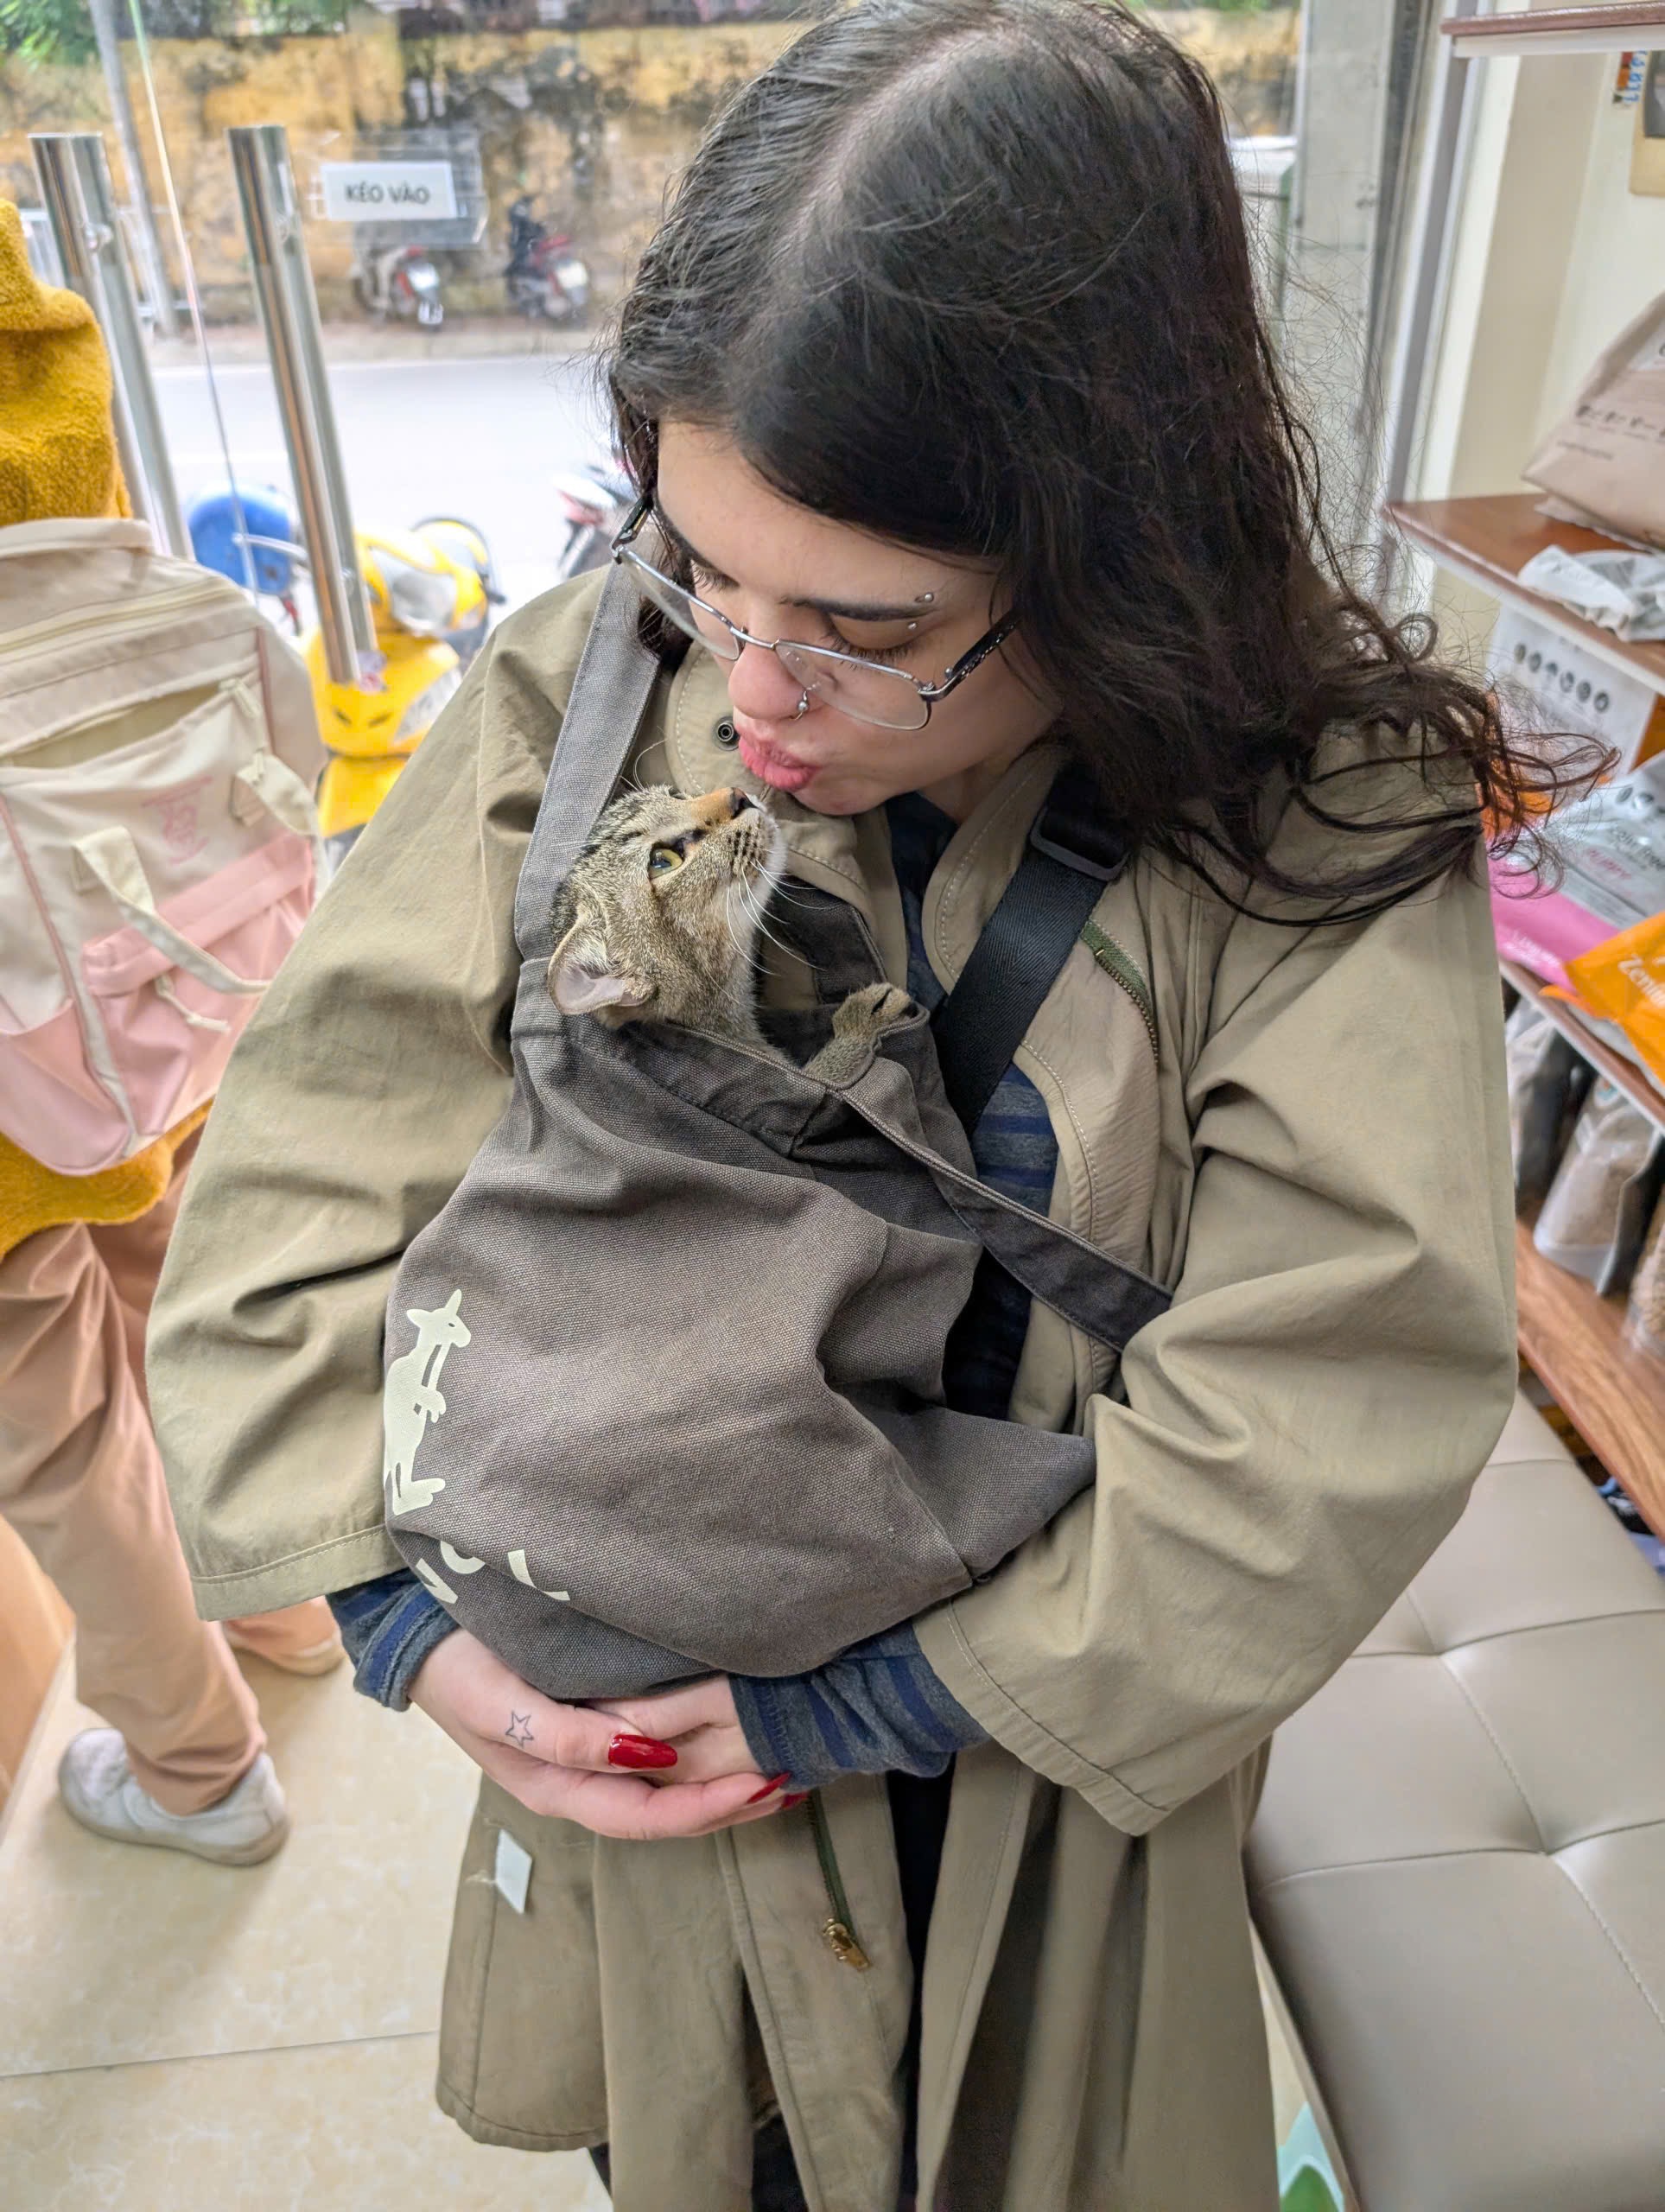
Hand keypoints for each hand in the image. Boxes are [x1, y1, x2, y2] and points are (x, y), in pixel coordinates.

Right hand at [408, 1630, 787, 1839]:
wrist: (418, 1634)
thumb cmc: (459, 1668)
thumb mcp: (503, 1704)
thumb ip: (566, 1736)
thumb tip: (646, 1756)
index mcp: (556, 1788)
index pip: (647, 1817)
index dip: (707, 1809)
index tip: (763, 1785)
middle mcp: (579, 1782)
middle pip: (665, 1813)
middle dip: (729, 1804)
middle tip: (793, 1780)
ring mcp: (584, 1756)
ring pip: (663, 1789)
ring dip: (720, 1784)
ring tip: (777, 1766)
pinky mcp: (590, 1722)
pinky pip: (653, 1755)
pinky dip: (698, 1754)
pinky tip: (730, 1737)